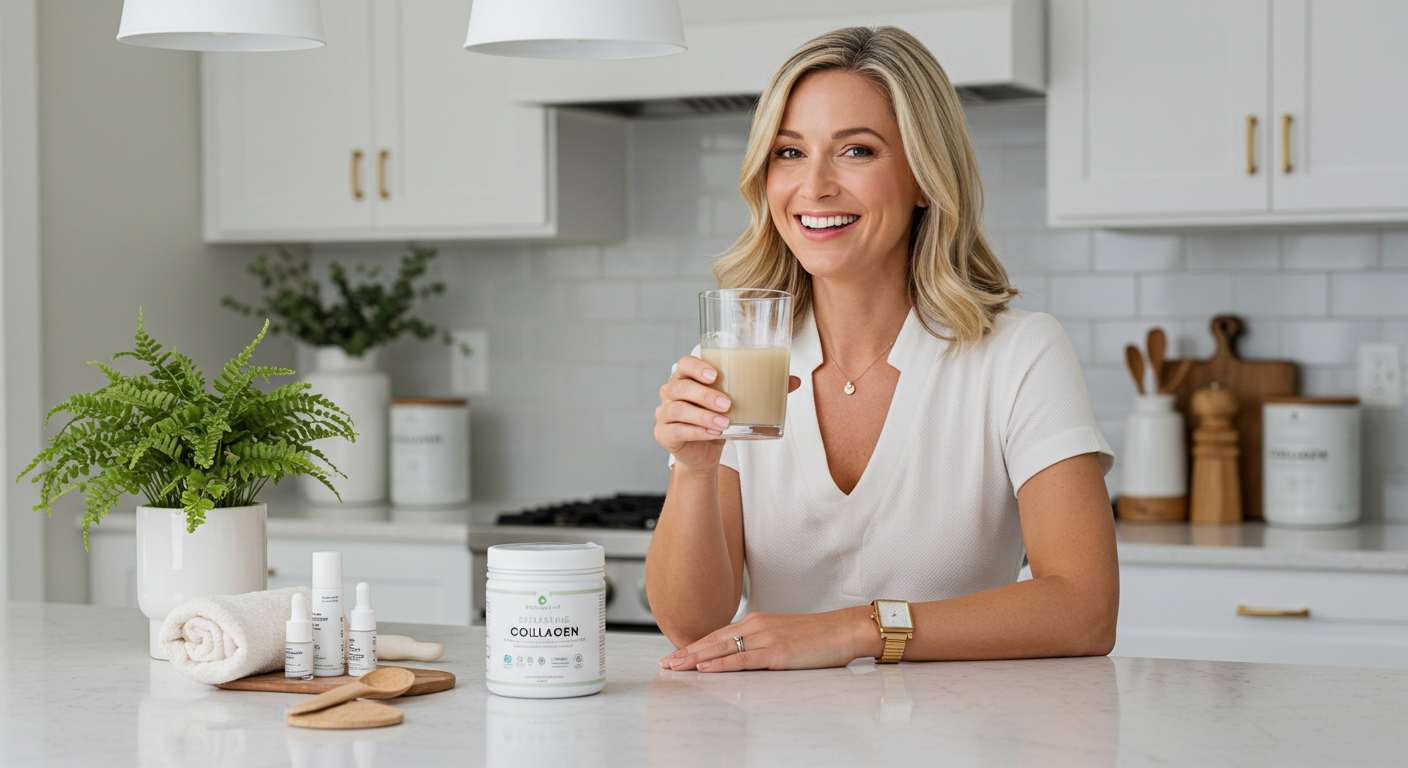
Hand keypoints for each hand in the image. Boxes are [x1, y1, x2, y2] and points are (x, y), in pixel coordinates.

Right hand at [654, 356, 799, 470]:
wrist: (704, 452)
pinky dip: (696, 432)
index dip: (697, 367)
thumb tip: (794, 380)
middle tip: (728, 404)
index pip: (685, 364)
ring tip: (725, 422)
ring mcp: (664, 413)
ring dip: (702, 415)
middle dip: (705, 395)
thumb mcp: (739, 403)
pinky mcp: (664, 434)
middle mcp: (671, 392)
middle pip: (681, 387)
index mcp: (687, 377)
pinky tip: (713, 434)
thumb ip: (764, 389)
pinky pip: (677, 430)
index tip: (717, 376)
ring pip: (678, 409)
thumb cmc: (719, 418)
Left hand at [657, 607, 880, 672]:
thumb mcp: (782, 635)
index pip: (717, 635)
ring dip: (695, 660)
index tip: (674, 655)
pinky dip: (721, 664)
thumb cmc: (818, 636)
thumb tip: (740, 655)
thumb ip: (760, 643)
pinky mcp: (777, 653)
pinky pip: (743, 660)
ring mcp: (766, 638)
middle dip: (686, 653)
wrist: (845, 629)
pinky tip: (705, 669)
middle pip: (713, 641)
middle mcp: (757, 626)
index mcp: (757, 621)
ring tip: (674, 667)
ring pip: (722, 649)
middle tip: (663, 664)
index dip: (693, 646)